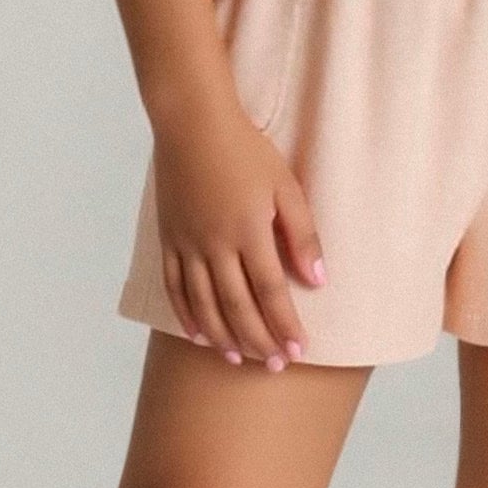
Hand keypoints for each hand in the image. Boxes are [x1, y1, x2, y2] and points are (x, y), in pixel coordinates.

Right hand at [151, 95, 327, 368]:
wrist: (192, 122)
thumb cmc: (246, 149)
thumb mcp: (285, 185)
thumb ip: (302, 233)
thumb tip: (318, 281)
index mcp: (248, 230)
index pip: (271, 291)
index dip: (285, 324)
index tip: (301, 349)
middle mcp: (215, 244)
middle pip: (238, 306)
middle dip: (259, 340)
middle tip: (276, 365)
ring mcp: (187, 243)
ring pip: (205, 304)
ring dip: (224, 336)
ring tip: (241, 358)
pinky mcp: (168, 238)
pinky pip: (175, 287)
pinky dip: (187, 315)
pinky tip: (200, 335)